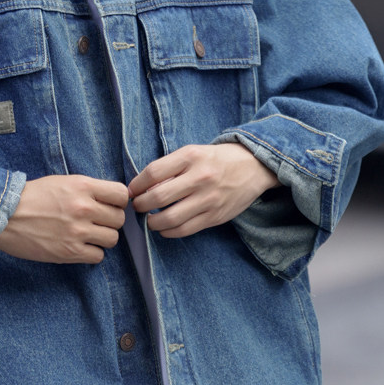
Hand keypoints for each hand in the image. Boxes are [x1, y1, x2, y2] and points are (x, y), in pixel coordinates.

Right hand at [0, 174, 128, 263]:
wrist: (5, 215)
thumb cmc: (32, 196)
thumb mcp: (63, 182)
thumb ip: (88, 190)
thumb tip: (110, 200)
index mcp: (83, 186)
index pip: (121, 194)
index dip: (118, 201)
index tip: (110, 205)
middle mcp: (84, 208)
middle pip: (119, 218)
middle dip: (110, 221)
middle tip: (97, 222)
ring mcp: (77, 231)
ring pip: (112, 238)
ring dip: (103, 238)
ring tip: (87, 234)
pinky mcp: (70, 252)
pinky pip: (98, 256)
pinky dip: (91, 253)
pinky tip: (79, 246)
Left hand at [128, 143, 280, 237]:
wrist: (253, 166)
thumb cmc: (216, 158)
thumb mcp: (193, 152)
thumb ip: (170, 167)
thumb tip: (144, 187)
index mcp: (190, 157)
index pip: (153, 173)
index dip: (136, 185)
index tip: (131, 191)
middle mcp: (199, 178)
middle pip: (158, 197)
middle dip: (140, 205)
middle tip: (136, 206)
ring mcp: (208, 199)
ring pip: (171, 218)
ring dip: (153, 222)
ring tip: (149, 219)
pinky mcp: (215, 216)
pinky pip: (186, 229)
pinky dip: (169, 232)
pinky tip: (164, 228)